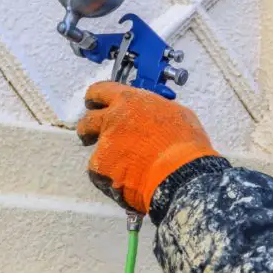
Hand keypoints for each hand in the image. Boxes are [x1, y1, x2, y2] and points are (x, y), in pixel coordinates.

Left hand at [77, 81, 218, 213]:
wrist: (181, 174)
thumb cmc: (185, 145)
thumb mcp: (176, 114)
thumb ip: (154, 111)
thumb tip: (153, 116)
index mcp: (130, 101)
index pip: (100, 90)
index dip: (95, 98)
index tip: (93, 103)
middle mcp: (113, 119)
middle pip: (87, 121)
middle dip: (88, 128)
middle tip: (93, 135)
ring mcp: (105, 144)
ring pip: (97, 151)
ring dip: (107, 159)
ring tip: (128, 170)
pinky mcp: (101, 168)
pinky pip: (100, 174)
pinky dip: (111, 179)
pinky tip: (129, 181)